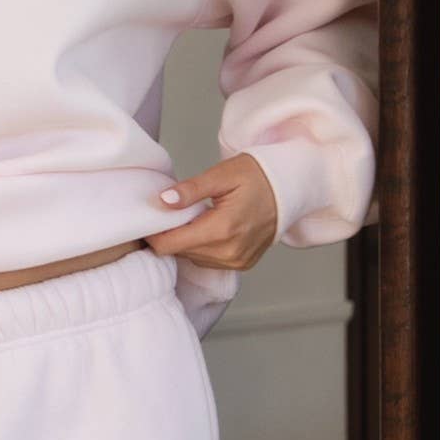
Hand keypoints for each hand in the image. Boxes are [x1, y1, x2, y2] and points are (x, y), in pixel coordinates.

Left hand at [141, 154, 278, 269]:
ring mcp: (237, 261)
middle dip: (171, 234)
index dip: (153, 234)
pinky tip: (210, 228)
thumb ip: (191, 190)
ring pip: (192, 258)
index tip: (149, 219)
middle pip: (179, 252)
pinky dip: (202, 247)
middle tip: (174, 211)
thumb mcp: (222, 175)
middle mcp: (229, 252)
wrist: (290, 188)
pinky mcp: (241, 264)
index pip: (170, 245)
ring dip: (187, 241)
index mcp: (222, 229)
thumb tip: (163, 201)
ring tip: (195, 217)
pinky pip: (209, 261)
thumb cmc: (258, 177)